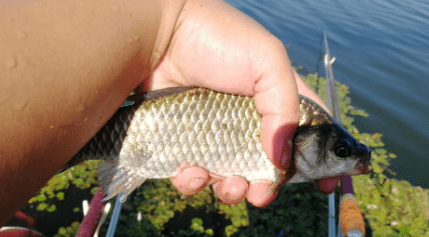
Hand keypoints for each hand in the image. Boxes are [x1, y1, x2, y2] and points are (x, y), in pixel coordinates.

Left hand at [138, 0, 337, 205]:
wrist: (162, 34)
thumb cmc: (218, 39)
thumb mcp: (268, 60)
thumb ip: (284, 109)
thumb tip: (281, 160)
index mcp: (276, 102)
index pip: (305, 135)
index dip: (316, 161)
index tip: (324, 183)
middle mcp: (247, 122)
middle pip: (266, 167)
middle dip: (266, 187)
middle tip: (261, 193)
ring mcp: (215, 135)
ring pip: (230, 178)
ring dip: (232, 191)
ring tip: (228, 185)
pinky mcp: (185, 143)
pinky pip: (193, 176)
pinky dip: (194, 183)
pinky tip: (192, 172)